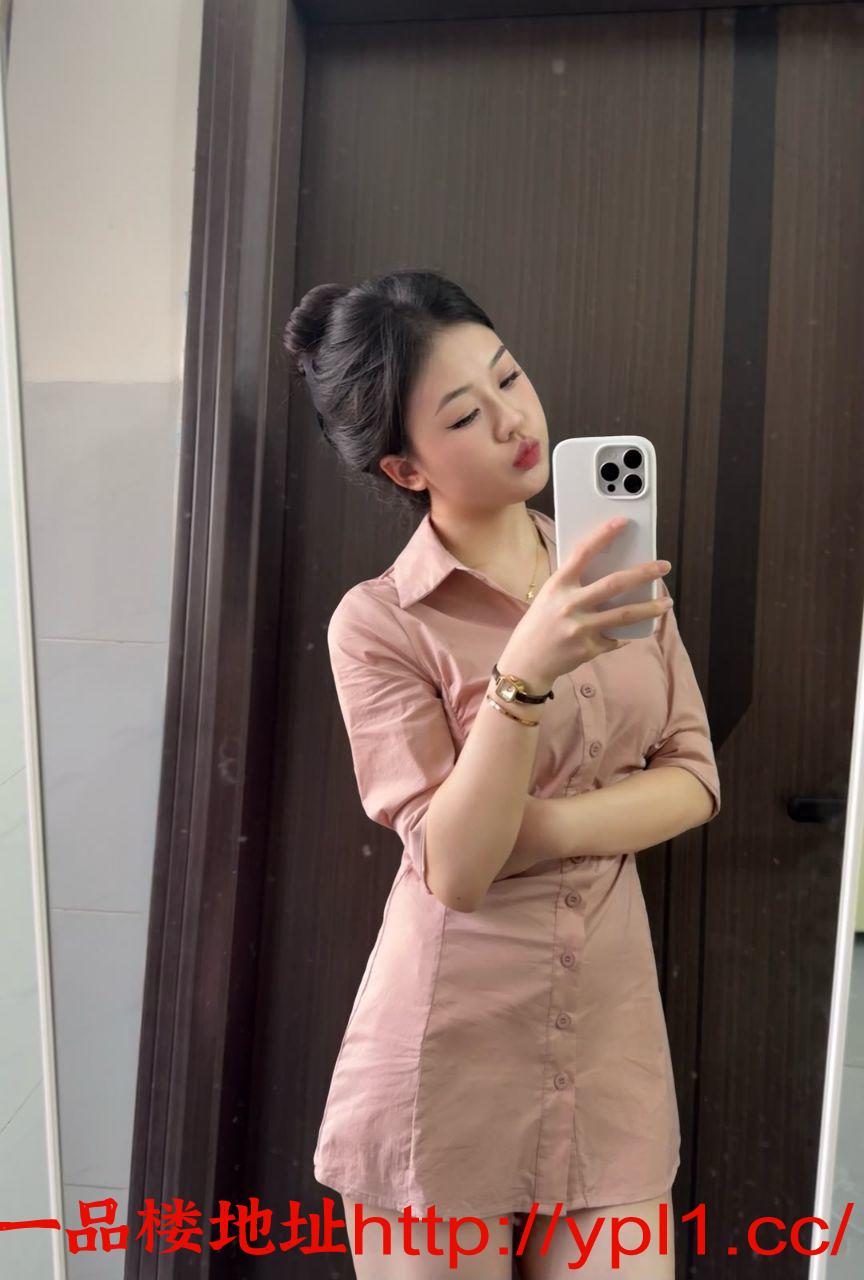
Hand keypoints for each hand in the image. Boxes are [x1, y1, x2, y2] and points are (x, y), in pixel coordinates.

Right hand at [497, 517, 673, 688]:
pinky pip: (615, 638)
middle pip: (614, 584)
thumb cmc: (539, 625)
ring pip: (624, 614)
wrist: (525, 663)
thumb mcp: (550, 598)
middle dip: (644, 573)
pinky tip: (629, 632)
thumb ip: (574, 586)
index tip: (623, 521)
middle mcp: (569, 605)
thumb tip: (611, 573)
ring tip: (666, 603)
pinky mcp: (589, 648)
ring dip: (650, 608)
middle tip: (664, 566)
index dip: (603, 535)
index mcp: (557, 586)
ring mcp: (580, 628)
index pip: (582, 553)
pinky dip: (623, 635)